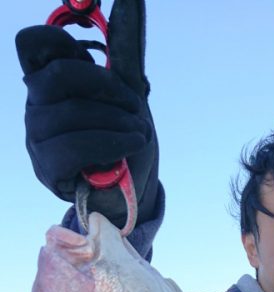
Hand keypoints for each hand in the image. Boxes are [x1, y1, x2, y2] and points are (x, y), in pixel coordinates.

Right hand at [15, 0, 158, 228]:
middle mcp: (36, 105)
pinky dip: (109, 144)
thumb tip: (132, 1)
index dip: (63, 42)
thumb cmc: (125, 138)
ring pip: (71, 114)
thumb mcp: (128, 93)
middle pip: (60, 75)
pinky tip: (129, 146)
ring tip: (140, 133)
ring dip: (117, 122)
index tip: (98, 61)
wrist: (133, 189)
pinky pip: (74, 147)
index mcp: (49, 80)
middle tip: (136, 106)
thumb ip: (123, 53)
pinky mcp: (47, 168)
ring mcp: (38, 137)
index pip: (32, 44)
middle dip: (108, 87)